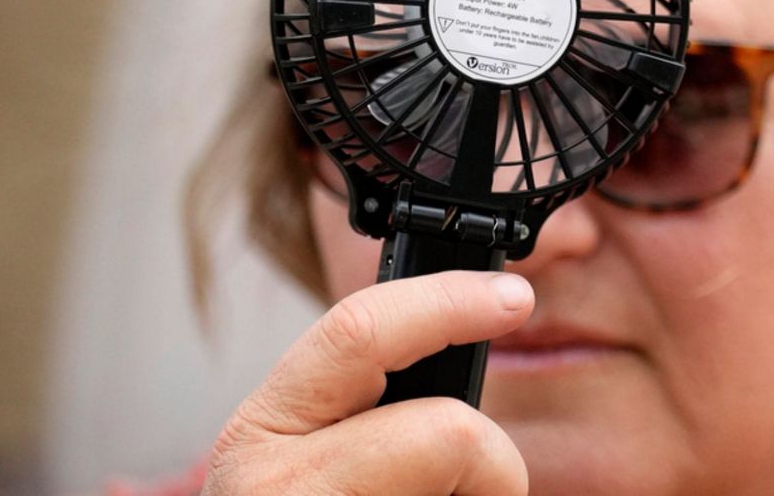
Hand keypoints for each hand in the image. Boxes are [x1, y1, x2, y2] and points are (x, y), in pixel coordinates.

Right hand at [200, 270, 534, 494]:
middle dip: (489, 462)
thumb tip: (464, 345)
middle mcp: (270, 484)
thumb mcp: (314, 459)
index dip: (446, 301)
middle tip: (476, 492)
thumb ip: (372, 412)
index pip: (359, 332)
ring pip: (471, 485)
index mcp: (261, 430)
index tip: (511, 298)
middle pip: (450, 431)